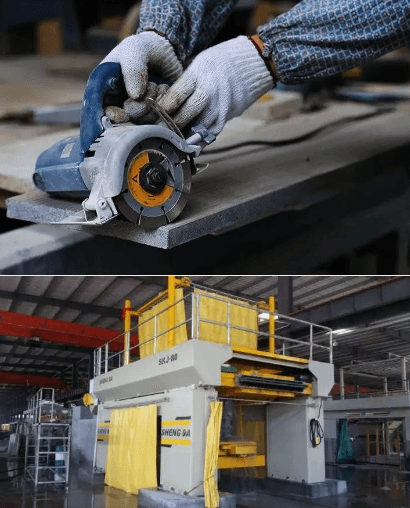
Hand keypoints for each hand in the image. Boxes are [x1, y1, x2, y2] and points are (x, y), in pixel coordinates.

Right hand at [102, 31, 181, 121]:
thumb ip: (133, 68)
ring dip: (155, 107)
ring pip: (144, 123)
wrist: (166, 51)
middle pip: (127, 122)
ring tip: (159, 85)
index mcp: (105, 90)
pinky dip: (165, 109)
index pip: (103, 113)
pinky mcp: (154, 114)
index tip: (125, 115)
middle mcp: (120, 104)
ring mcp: (138, 111)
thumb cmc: (144, 47)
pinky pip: (160, 121)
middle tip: (152, 85)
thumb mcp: (134, 49)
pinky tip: (165, 91)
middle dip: (141, 107)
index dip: (113, 118)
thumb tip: (136, 96)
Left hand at [158, 36, 273, 135]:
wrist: (255, 63)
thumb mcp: (201, 62)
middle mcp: (210, 91)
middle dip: (170, 125)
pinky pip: (211, 133)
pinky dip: (200, 140)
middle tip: (157, 132)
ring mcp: (220, 106)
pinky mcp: (228, 116)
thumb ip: (186, 81)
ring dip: (183, 136)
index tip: (153, 115)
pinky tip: (189, 144)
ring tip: (171, 141)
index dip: (163, 108)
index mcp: (199, 74)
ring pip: (198, 127)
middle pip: (185, 114)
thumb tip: (167, 101)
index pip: (176, 95)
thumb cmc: (223, 60)